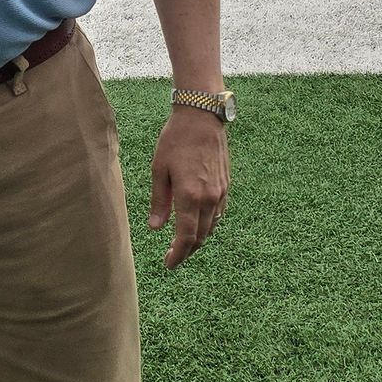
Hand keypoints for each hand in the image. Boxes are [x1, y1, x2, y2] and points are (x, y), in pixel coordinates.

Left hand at [147, 109, 229, 270]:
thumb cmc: (175, 140)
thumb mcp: (159, 169)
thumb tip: (155, 228)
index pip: (186, 237)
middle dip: (187, 251)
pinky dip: (208, 224)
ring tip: (183, 242)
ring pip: (211, 227)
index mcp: (189, 196)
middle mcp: (209, 198)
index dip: (178, 255)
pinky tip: (197, 222)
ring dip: (198, 239)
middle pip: (200, 237)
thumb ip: (159, 201)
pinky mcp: (226, 185)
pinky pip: (218, 214)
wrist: (202, 117)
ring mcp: (220, 192)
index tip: (168, 264)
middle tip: (173, 256)